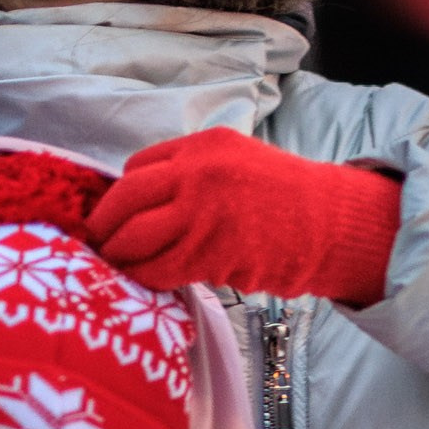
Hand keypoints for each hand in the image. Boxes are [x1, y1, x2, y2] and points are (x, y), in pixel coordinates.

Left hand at [88, 129, 401, 306]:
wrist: (332, 226)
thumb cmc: (291, 199)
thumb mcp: (242, 161)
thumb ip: (198, 172)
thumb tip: (152, 201)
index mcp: (205, 146)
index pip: (139, 166)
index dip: (123, 194)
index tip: (119, 213)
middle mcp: (197, 174)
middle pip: (125, 199)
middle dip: (104, 224)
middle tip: (97, 241)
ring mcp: (202, 214)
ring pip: (134, 237)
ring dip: (120, 256)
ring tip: (116, 265)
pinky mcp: (209, 254)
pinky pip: (158, 269)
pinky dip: (146, 277)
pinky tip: (147, 281)